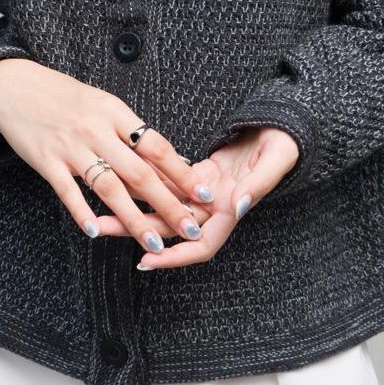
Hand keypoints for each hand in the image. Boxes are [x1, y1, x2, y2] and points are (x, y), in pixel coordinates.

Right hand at [0, 58, 215, 254]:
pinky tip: (96, 231)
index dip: (183, 172)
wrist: (16, 86)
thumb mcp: (102, 105)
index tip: (205, 193)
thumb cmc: (66, 98)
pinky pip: (67, 191)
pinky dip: (82, 212)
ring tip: (154, 242)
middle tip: (191, 228)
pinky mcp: (46, 161)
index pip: (157, 146)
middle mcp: (97, 129)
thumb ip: (130, 133)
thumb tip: (167, 164)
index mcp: (115, 112)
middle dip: (168, 203)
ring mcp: (70, 146)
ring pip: (108, 187)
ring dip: (133, 218)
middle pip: (139, 172)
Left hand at [98, 125, 299, 269]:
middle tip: (101, 227)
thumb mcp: (276, 160)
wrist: (281, 124)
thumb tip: (236, 207)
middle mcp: (214, 206)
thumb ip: (257, 185)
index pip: (201, 245)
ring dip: (133, 208)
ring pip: (163, 206)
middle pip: (171, 228)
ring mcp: (203, 192)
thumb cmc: (284, 142)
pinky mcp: (197, 174)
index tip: (147, 260)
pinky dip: (146, 183)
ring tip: (99, 209)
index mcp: (233, 209)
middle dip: (137, 231)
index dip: (175, 257)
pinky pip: (167, 183)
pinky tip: (120, 180)